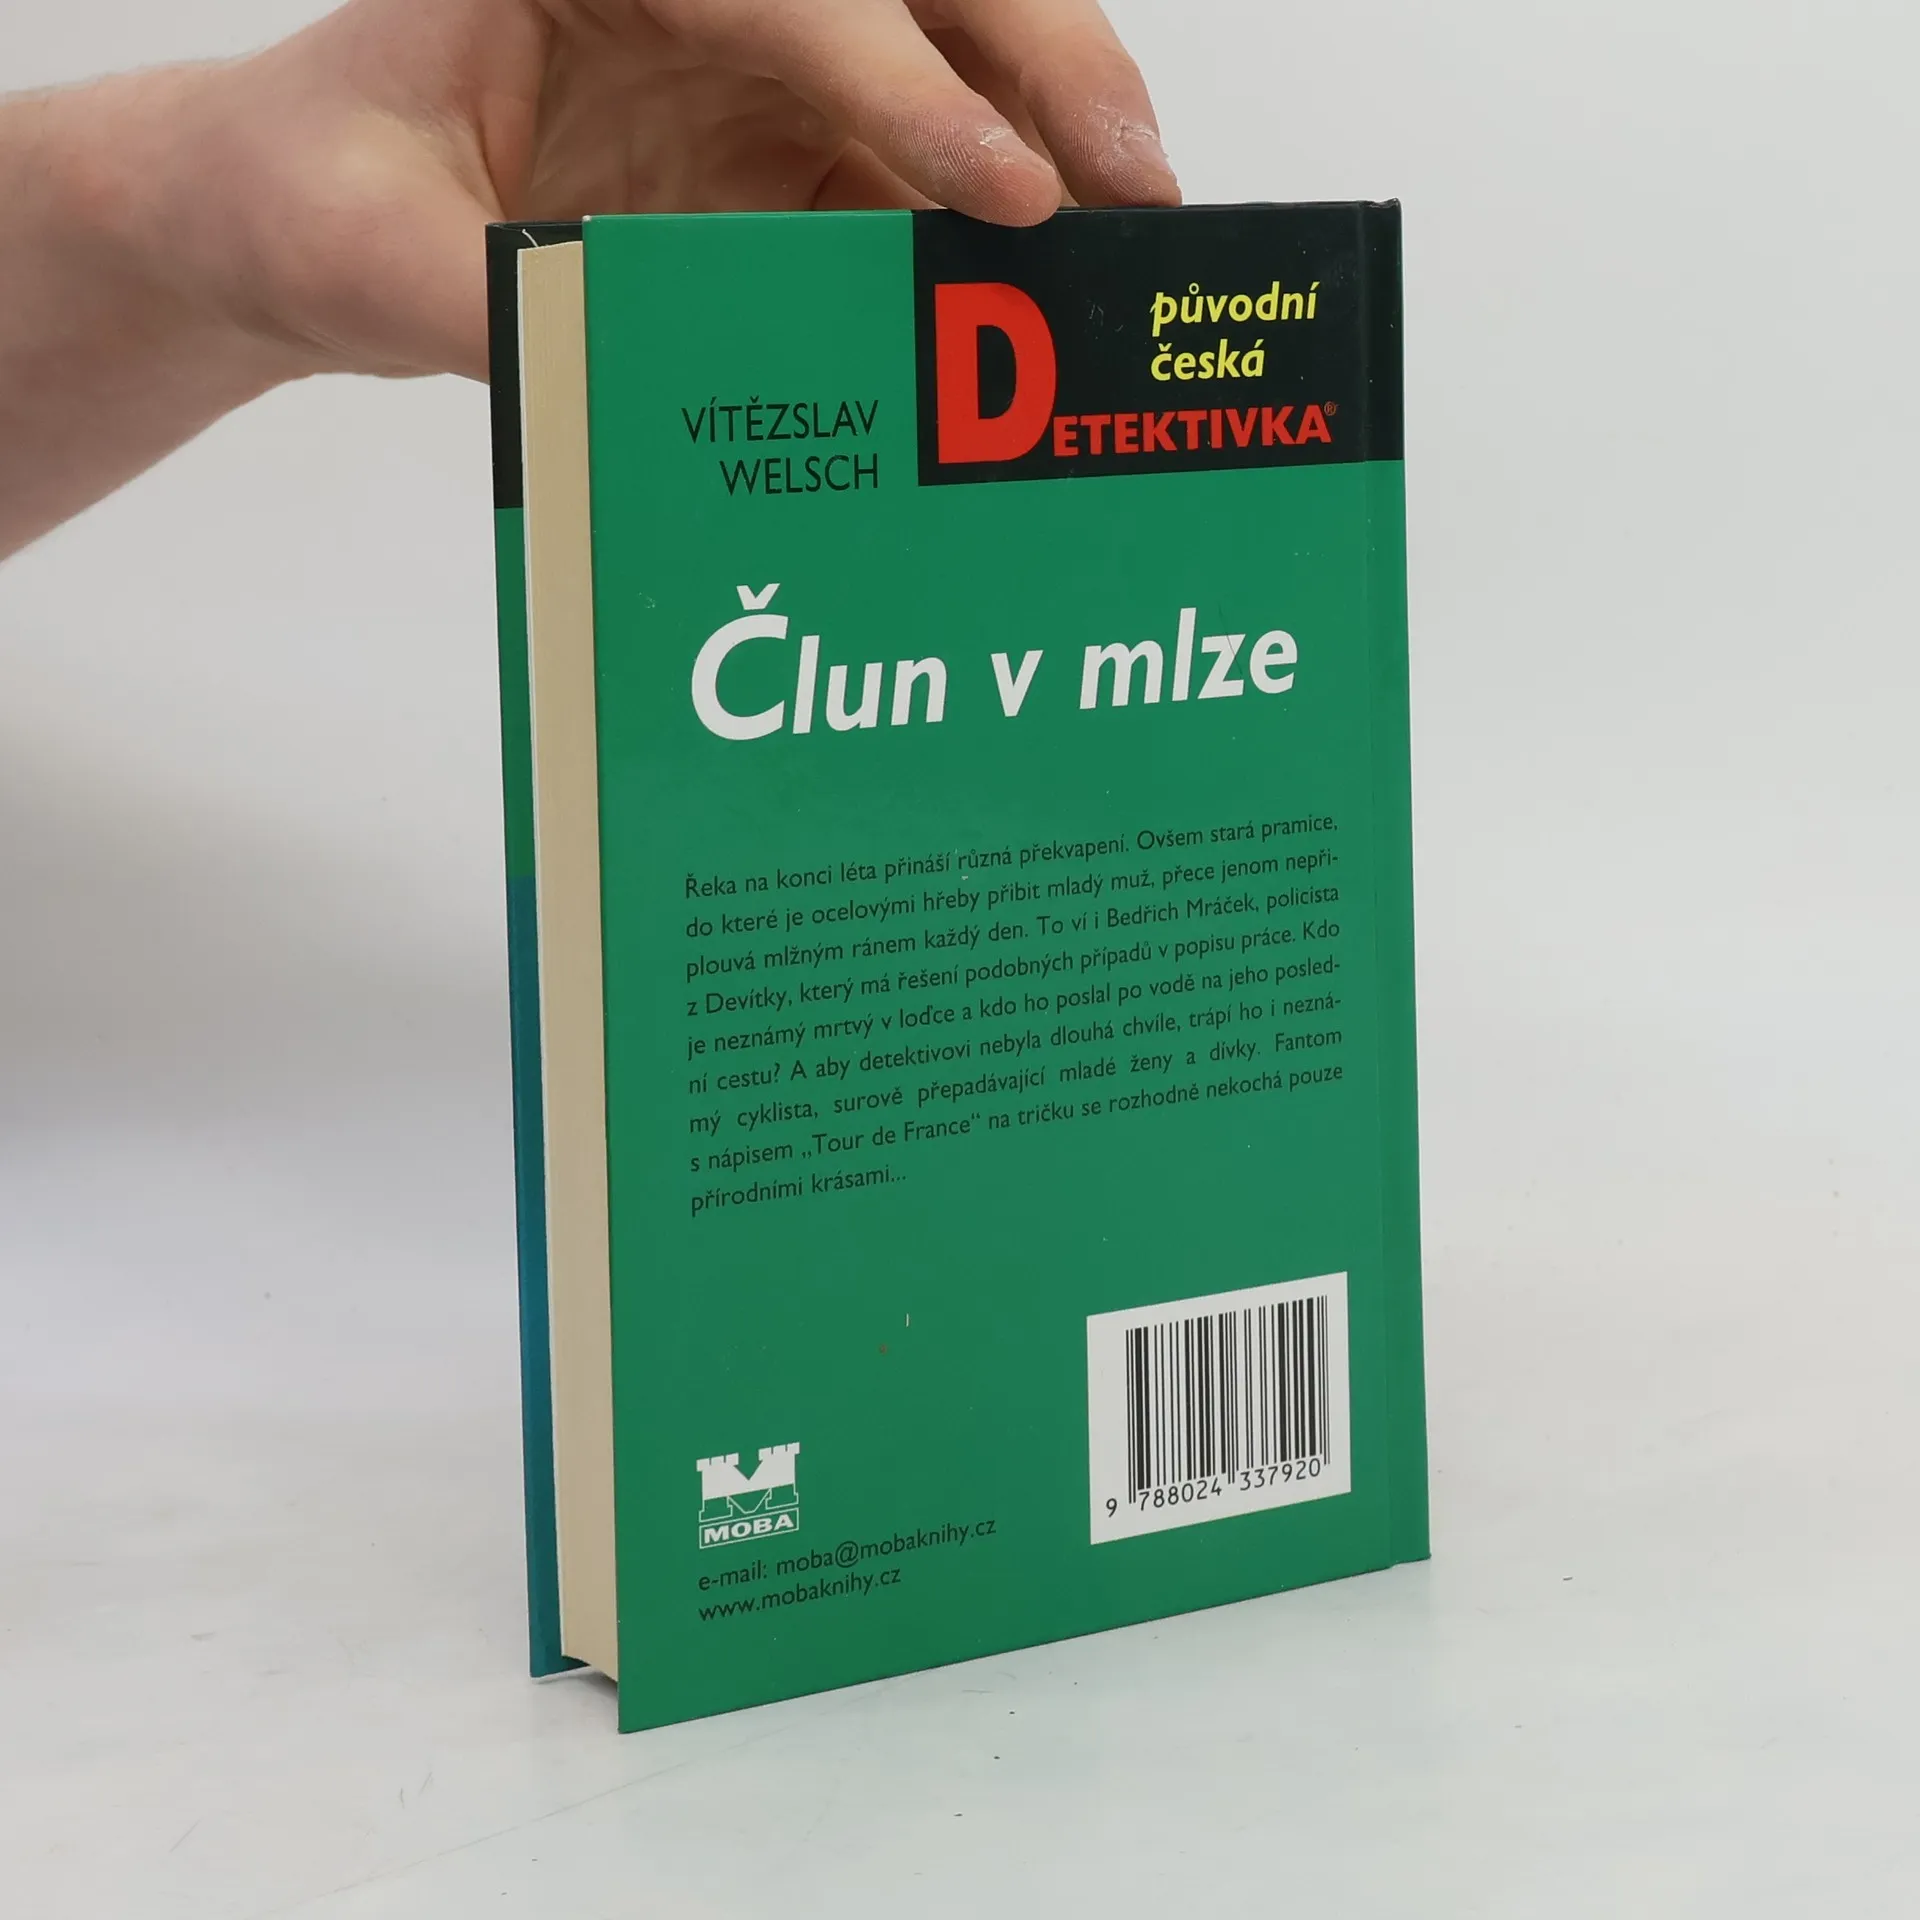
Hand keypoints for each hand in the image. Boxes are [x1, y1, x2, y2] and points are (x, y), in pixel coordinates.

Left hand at [125, 0, 1178, 382]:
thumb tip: (666, 378)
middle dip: (1048, 65)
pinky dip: (995, 217)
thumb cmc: (314, 191)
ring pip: (951, 54)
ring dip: (1057, 131)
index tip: (1004, 191)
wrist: (306, 208)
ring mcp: (753, 57)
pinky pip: (912, 162)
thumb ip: (504, 309)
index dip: (910, 85)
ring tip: (1137, 234)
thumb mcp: (374, 254)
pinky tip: (1052, 282)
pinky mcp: (780, 136)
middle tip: (1137, 185)